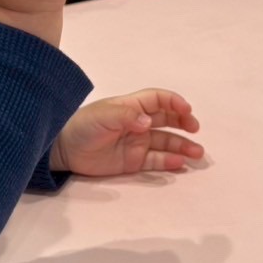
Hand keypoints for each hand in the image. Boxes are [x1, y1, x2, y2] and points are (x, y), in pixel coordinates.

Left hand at [49, 90, 202, 175]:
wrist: (65, 151)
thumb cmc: (83, 126)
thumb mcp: (102, 116)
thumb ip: (126, 117)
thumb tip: (148, 122)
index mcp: (131, 106)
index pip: (158, 100)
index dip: (174, 102)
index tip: (186, 109)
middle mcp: (138, 123)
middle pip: (167, 119)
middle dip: (184, 123)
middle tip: (195, 129)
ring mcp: (137, 142)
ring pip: (166, 142)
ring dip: (182, 146)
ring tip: (197, 153)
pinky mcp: (133, 161)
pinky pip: (156, 161)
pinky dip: (169, 161)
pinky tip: (179, 163)